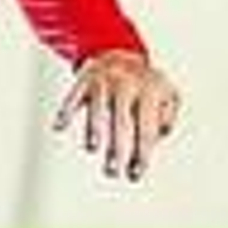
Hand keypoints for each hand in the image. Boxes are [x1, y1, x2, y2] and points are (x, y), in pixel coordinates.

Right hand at [53, 50, 180, 183]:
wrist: (120, 54)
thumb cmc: (145, 85)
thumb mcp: (168, 95)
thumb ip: (168, 117)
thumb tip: (156, 140)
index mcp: (150, 92)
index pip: (147, 128)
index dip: (142, 153)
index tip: (136, 173)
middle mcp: (128, 85)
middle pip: (123, 122)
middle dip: (117, 149)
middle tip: (113, 172)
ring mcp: (106, 81)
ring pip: (98, 108)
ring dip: (94, 129)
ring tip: (93, 149)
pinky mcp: (86, 79)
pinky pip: (74, 95)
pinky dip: (66, 110)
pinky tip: (59, 127)